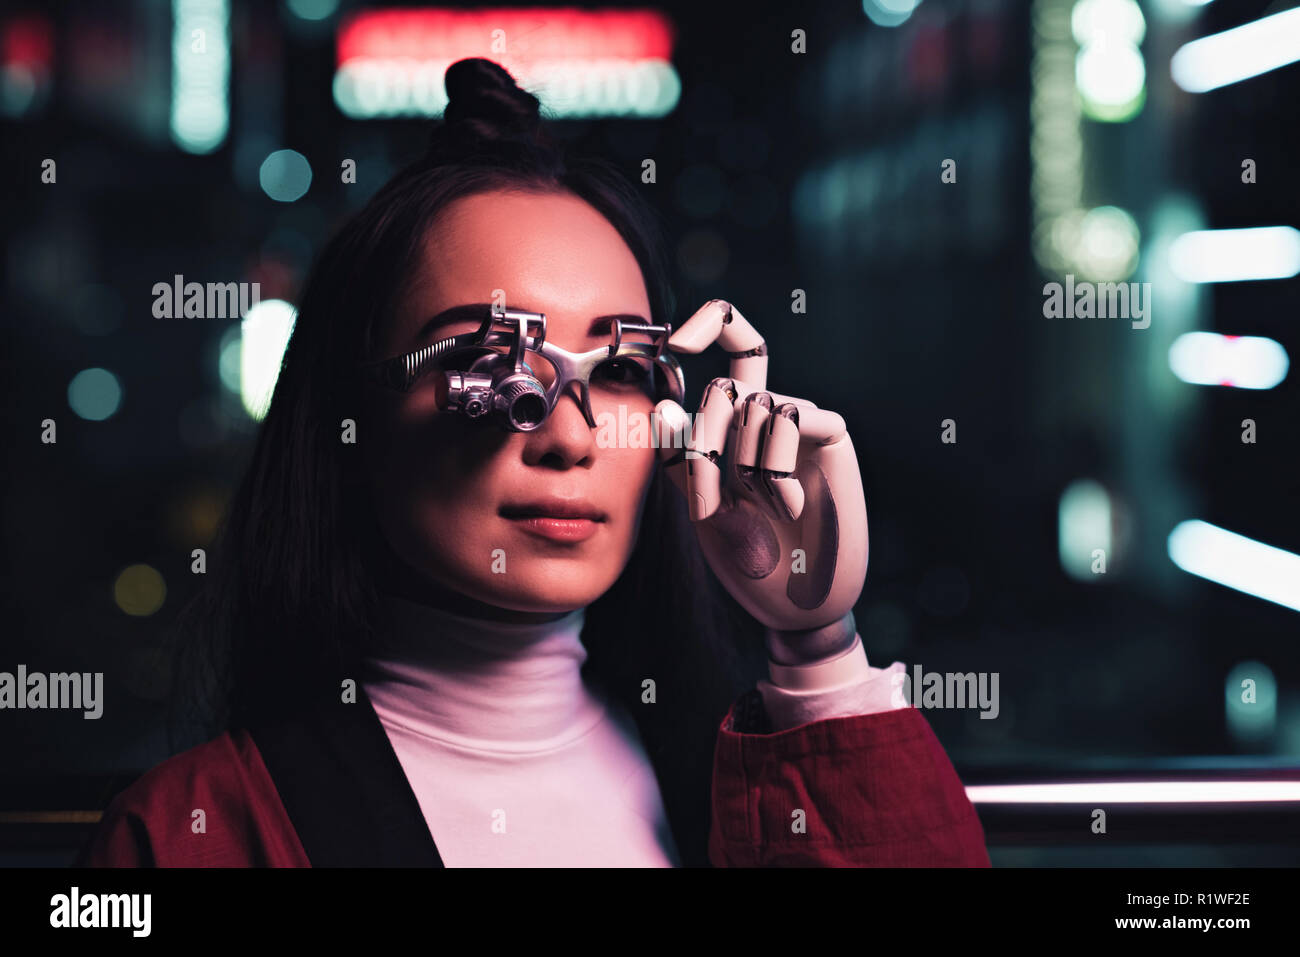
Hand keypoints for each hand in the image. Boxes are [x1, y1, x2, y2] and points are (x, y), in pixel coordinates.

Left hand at [653, 300, 868, 658]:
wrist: (795, 605)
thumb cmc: (748, 557)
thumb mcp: (702, 503)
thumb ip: (682, 455)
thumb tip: (664, 400)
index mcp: (739, 424)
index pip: (732, 349)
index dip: (709, 324)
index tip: (675, 343)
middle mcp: (773, 415)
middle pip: (725, 385)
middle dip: (702, 441)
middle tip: (709, 504)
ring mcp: (805, 423)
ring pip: (753, 405)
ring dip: (741, 466)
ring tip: (760, 511)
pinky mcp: (834, 436)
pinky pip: (788, 419)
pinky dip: (774, 470)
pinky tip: (789, 509)